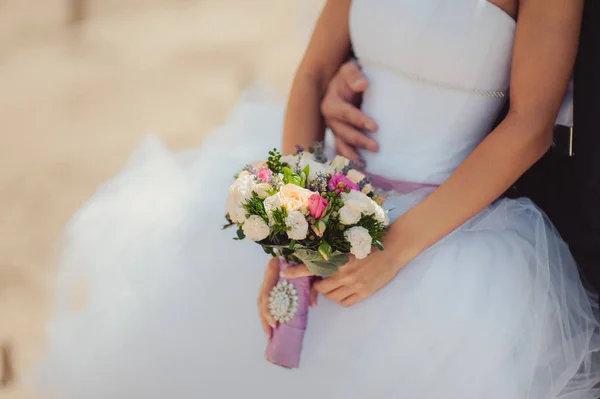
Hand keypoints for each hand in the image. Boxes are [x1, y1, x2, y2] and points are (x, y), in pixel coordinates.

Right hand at [257, 258, 319, 337]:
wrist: (309, 247)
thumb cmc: (309, 257)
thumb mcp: (312, 271)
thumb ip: (313, 288)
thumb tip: (312, 305)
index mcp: (274, 268)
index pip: (266, 290)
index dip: (268, 308)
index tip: (275, 320)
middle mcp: (269, 274)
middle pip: (261, 298)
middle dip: (264, 317)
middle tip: (271, 333)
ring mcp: (269, 279)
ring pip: (261, 301)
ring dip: (264, 317)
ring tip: (269, 333)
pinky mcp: (273, 284)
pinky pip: (267, 299)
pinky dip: (268, 312)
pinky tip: (271, 324)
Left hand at [282, 249, 405, 306]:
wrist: (394, 248)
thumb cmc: (371, 243)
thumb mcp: (349, 245)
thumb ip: (334, 255)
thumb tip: (318, 263)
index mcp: (338, 258)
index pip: (311, 267)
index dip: (295, 272)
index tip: (283, 273)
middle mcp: (344, 273)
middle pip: (320, 288)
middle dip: (317, 287)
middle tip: (319, 282)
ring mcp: (354, 284)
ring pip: (331, 297)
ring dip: (329, 293)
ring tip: (336, 284)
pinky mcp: (364, 293)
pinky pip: (345, 302)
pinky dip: (341, 298)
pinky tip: (346, 290)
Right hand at [321, 60, 378, 159]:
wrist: (345, 82)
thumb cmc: (350, 75)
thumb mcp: (350, 69)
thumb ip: (354, 75)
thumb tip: (362, 85)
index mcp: (330, 103)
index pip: (345, 113)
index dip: (359, 120)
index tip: (375, 127)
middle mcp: (329, 119)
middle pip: (343, 133)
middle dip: (359, 140)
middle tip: (377, 147)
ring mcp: (335, 129)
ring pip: (341, 145)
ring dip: (353, 155)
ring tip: (366, 165)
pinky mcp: (341, 136)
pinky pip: (343, 150)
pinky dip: (351, 159)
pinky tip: (362, 168)